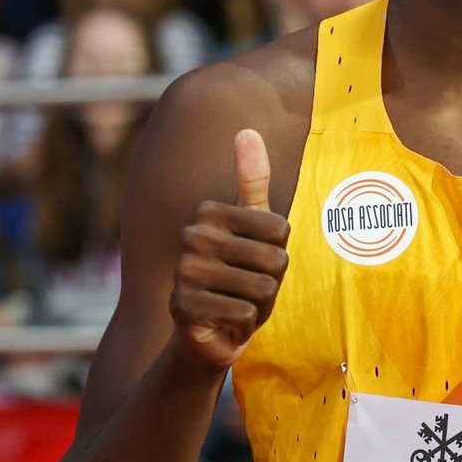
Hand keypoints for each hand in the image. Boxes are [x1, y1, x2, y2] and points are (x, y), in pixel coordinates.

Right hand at [168, 129, 289, 371]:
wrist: (212, 332)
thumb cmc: (242, 274)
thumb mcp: (255, 226)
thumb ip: (253, 180)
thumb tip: (246, 130)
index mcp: (208, 212)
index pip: (280, 229)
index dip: (280, 252)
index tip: (257, 260)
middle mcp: (190, 236)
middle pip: (275, 259)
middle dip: (273, 281)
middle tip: (250, 288)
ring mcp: (183, 272)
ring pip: (263, 287)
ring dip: (261, 303)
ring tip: (241, 303)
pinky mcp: (181, 307)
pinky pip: (244, 312)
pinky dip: (246, 322)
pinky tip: (228, 322)